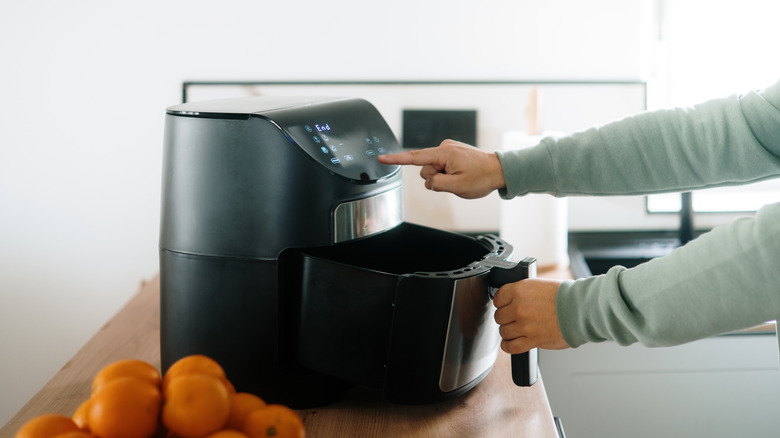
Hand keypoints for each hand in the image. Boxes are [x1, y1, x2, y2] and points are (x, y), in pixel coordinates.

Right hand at [377, 139, 505, 198]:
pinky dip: (447, 174)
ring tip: (460, 177)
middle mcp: (444, 147)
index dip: (396, 159)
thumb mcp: (458, 187)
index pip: (414, 157)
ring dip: (443, 178)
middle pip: (426, 169)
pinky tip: (460, 174)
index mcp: (444, 153)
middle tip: (455, 181)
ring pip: (433, 170)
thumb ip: (437, 184)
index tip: (381, 158)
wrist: (499, 170)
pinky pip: (441, 167)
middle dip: (436, 179)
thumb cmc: (482, 177)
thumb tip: (429, 181)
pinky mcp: (452, 153)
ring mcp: (448, 149)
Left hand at [493, 278, 569, 353]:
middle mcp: (519, 307)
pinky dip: (508, 346)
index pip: (498, 298)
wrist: (581, 309)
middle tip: (515, 318)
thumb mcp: (538, 285)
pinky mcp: (532, 340)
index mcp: (519, 290)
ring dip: (509, 332)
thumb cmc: (565, 296)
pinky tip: (511, 342)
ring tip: (517, 330)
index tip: (505, 306)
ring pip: (504, 332)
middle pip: (499, 316)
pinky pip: (511, 346)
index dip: (502, 303)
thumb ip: (522, 292)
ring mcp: (524, 325)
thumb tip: (510, 299)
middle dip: (506, 318)